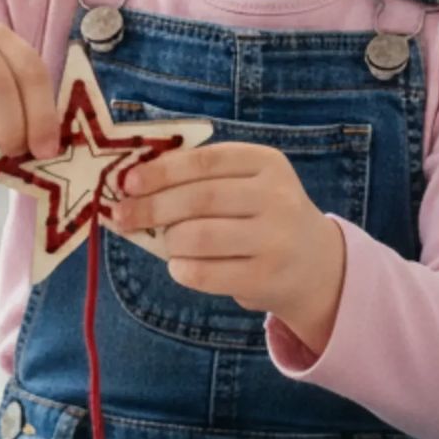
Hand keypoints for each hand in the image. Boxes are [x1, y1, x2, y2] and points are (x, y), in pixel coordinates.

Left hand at [107, 142, 345, 352]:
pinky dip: (181, 269)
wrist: (315, 265)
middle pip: (199, 199)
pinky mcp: (265, 277)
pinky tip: (180, 266)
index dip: (162, 171)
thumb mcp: (247, 184)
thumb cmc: (262, 217)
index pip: (206, 160)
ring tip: (166, 243)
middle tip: (122, 216)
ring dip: (169, 241)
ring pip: (199, 237)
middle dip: (151, 207)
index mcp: (267, 163)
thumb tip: (133, 185)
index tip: (128, 182)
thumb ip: (201, 178)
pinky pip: (205, 273)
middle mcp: (276, 197)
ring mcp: (274, 239)